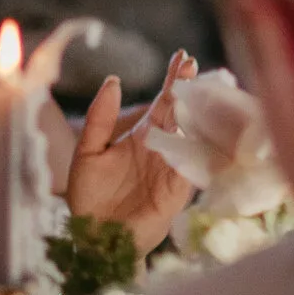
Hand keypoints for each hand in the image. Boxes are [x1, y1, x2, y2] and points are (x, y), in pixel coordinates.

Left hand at [64, 51, 197, 254]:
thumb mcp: (86, 152)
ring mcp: (172, 169)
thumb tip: (114, 80)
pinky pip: (193, 168)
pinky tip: (206, 131)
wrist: (93, 239)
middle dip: (189, 89)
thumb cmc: (89, 198)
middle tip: (195, 64)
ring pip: (193, 136)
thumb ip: (98, 118)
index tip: (182, 56)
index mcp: (142, 136)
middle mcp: (162, 149)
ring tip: (207, 90)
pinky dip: (202, 150)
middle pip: (182, 113)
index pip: (163, 102)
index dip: (174, 79)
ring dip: (201, 115)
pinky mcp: (176, 191)